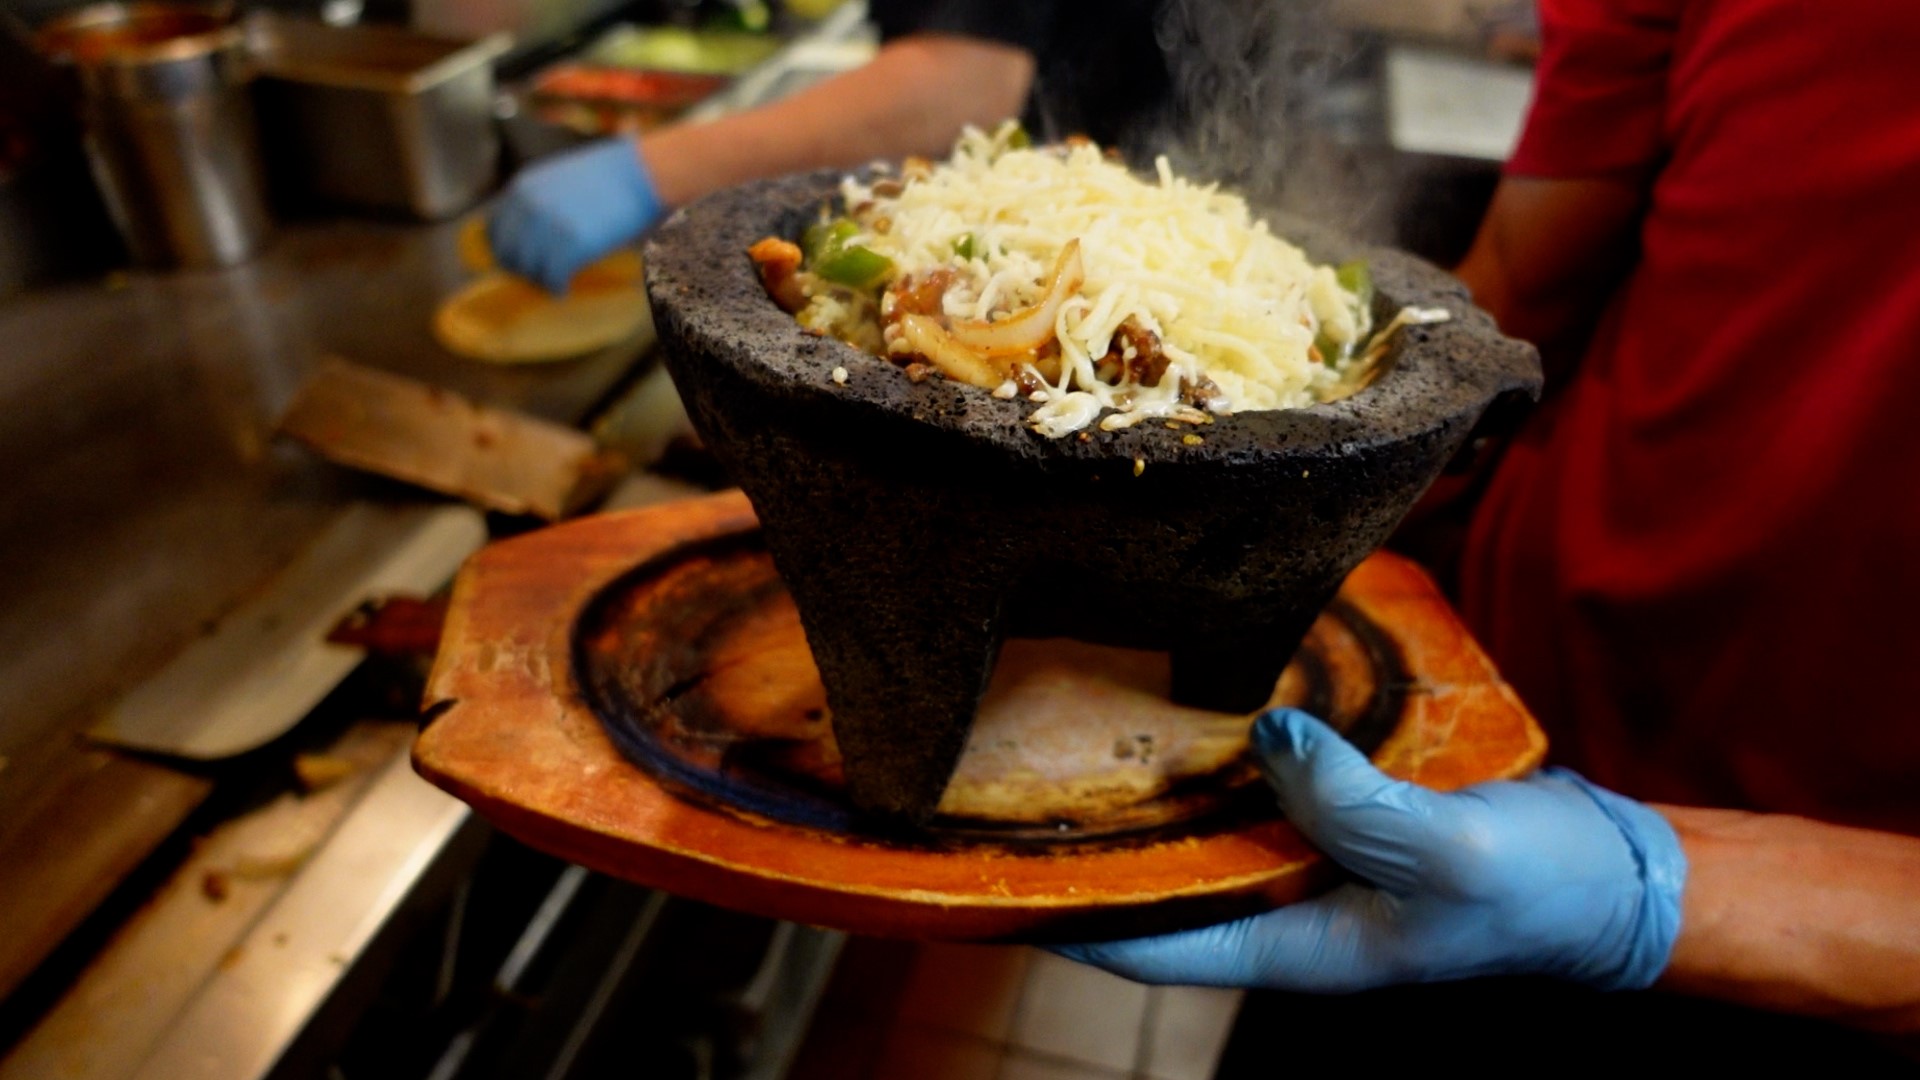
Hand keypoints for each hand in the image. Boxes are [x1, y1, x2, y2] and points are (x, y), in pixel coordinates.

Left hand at [487, 138, 662, 293]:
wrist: (644, 173)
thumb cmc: (611, 176)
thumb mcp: (559, 178)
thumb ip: (538, 201)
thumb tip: (529, 235)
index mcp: (522, 187)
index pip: (495, 230)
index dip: (508, 250)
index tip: (523, 261)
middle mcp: (528, 205)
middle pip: (508, 253)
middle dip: (522, 268)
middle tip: (540, 275)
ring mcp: (548, 226)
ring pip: (528, 269)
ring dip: (539, 279)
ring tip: (555, 282)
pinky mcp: (571, 245)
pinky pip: (552, 278)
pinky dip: (557, 288)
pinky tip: (564, 290)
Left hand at [1055, 708, 1685, 991]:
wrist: (1622, 874)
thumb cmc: (1541, 891)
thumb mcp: (1443, 852)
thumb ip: (1348, 802)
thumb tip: (1263, 738)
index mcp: (1293, 949)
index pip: (1150, 945)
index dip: (1071, 916)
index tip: (997, 871)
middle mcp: (1288, 909)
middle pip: (1168, 877)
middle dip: (1107, 832)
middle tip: (1034, 761)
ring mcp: (1316, 861)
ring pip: (1216, 822)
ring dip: (1170, 779)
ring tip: (1099, 713)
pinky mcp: (1349, 815)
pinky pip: (1275, 781)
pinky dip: (1244, 745)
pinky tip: (1213, 689)